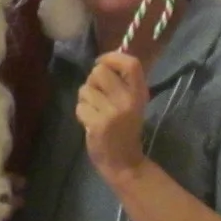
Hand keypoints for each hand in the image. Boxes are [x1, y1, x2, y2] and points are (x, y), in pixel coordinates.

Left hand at [76, 52, 149, 183]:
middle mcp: (128, 100)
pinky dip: (81, 113)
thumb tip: (102, 62)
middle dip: (92, 81)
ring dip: (85, 99)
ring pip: (85, 89)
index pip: (131, 64)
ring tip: (95, 112)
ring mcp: (112, 113)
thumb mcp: (132, 104)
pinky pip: (80, 107)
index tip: (102, 62)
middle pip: (99, 72)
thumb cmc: (125, 130)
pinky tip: (90, 123)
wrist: (124, 163)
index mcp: (139, 93)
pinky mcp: (97, 125)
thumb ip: (121, 84)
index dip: (112, 57)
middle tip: (97, 95)